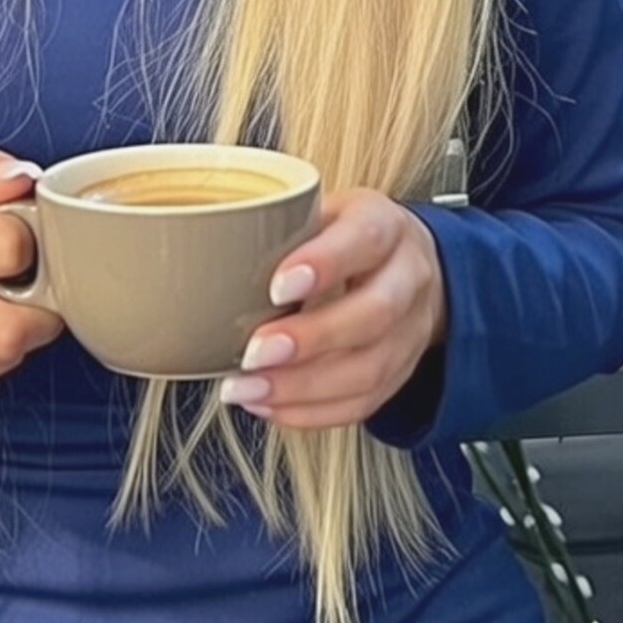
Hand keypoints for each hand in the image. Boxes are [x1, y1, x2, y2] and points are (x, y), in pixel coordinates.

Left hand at [218, 190, 448, 429]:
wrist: (405, 264)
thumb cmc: (345, 236)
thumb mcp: (321, 210)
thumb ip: (281, 229)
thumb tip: (210, 251)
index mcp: (385, 226)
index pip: (365, 239)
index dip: (324, 264)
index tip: (277, 287)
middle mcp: (408, 277)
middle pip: (375, 314)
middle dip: (311, 340)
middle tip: (255, 353)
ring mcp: (412, 329)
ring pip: (371, 368)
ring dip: (304, 388)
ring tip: (249, 389)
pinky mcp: (402, 371)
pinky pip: (364, 402)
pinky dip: (312, 411)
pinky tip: (270, 405)